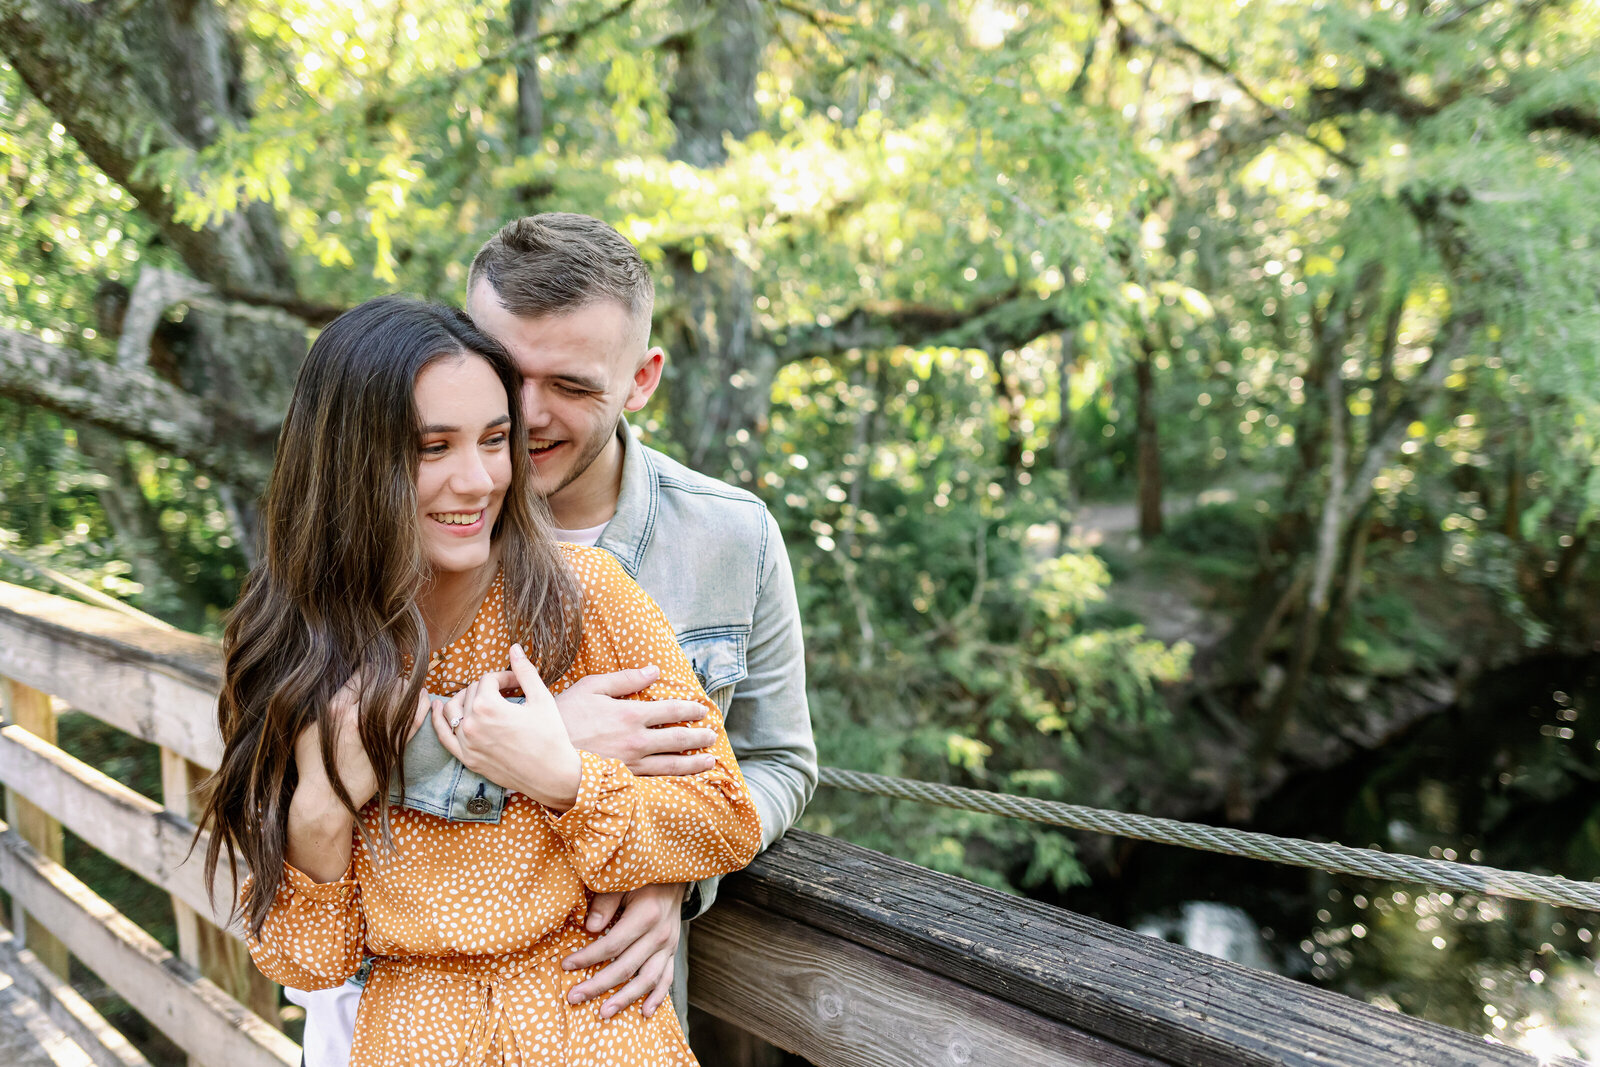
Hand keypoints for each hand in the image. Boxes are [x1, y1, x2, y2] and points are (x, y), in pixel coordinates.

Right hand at [288, 673, 429, 881]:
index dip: (369, 668)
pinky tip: (424, 696)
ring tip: (406, 683)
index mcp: (337, 710)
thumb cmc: (312, 764)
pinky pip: (415, 720)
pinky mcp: (395, 748)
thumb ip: (319, 703)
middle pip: (385, 683)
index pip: (361, 675)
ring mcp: (381, 734)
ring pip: (403, 698)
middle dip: (390, 676)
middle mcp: (361, 719)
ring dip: (407, 687)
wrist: (327, 799)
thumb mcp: (305, 729)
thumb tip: (331, 679)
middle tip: (391, 674)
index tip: (372, 669)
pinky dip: (422, 705)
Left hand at [432, 643, 582, 809]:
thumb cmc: (550, 736)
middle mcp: (472, 724)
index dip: (505, 677)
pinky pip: (444, 737)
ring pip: (454, 710)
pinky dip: (439, 721)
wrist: (552, 775)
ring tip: (478, 695)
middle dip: (489, 687)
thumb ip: (524, 671)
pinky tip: (438, 708)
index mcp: (488, 706)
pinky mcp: (468, 759)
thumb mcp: (541, 698)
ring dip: (464, 698)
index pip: (488, 679)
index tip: (518, 682)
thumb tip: (514, 648)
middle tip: (508, 692)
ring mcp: (467, 743)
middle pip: (472, 692)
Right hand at [555, 667, 716, 775]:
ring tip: (709, 761)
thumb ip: (626, 679)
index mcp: (631, 714)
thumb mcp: (592, 687)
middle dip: (699, 737)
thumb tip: (654, 670)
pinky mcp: (623, 780)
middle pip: (678, 738)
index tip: (702, 710)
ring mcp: (631, 763)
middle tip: (712, 736)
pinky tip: (683, 780)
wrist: (542, 753)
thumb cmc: (564, 715)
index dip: (690, 709)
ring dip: (694, 762)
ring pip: (672, 764)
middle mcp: (636, 740)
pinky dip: (674, 780)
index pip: (671, 710)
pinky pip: (655, 781)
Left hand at [562, 882, 686, 1018]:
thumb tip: (589, 928)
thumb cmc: (642, 879)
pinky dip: (657, 998)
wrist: (674, 878)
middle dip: (598, 985)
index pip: (613, 944)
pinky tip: (645, 1013)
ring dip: (625, 999)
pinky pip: (667, 979)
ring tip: (603, 1013)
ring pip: (647, 980)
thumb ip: (605, 903)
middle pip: (626, 967)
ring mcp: (669, 946)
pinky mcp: (672, 953)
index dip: (588, 957)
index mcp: (646, 915)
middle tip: (574, 997)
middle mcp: (660, 935)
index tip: (566, 965)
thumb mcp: (622, 883)